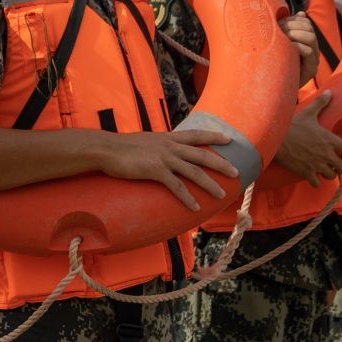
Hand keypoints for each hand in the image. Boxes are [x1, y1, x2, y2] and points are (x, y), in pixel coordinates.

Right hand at [95, 129, 233, 211]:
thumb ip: (157, 146)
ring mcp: (163, 158)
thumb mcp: (145, 141)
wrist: (106, 149)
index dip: (214, 136)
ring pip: (193, 172)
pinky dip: (187, 197)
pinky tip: (195, 207)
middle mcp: (169, 146)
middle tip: (236, 172)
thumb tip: (162, 153)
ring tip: (221, 195)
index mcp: (167, 138)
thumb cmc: (121, 147)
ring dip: (209, 184)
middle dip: (220, 164)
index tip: (229, 139)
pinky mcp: (155, 171)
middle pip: (201, 155)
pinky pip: (176, 186)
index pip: (196, 134)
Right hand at [273, 94, 341, 186]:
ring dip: (329, 173)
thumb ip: (321, 103)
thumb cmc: (292, 125)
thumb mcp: (308, 113)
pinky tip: (313, 175)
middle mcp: (326, 154)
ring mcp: (316, 165)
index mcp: (330, 140)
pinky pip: (317, 183)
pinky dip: (316, 181)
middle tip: (338, 163)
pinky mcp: (305, 172)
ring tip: (325, 169)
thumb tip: (329, 92)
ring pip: (331, 176)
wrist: (275, 138)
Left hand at [283, 13, 318, 85]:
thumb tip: (300, 13)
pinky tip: (288, 47)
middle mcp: (312, 48)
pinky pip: (308, 52)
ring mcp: (313, 58)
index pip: (305, 22)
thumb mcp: (281, 46)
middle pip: (308, 28)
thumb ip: (287, 30)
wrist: (278, 89)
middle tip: (279, 30)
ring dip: (295, 34)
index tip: (279, 23)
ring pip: (311, 38)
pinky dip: (298, 46)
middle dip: (293, 26)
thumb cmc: (278, 65)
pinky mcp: (311, 69)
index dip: (293, 19)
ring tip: (283, 38)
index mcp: (305, 40)